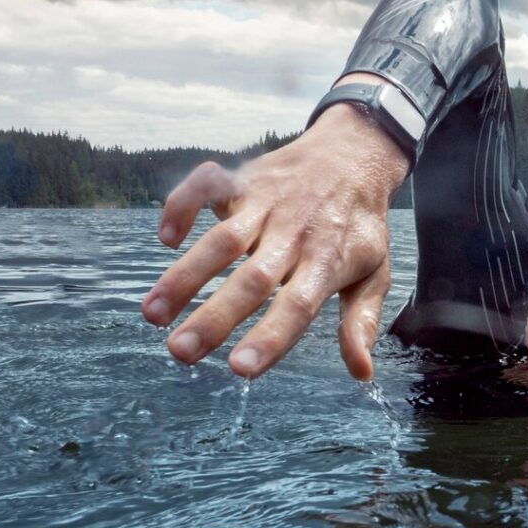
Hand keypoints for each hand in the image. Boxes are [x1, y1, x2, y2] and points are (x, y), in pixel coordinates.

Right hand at [141, 94, 410, 379]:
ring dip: (184, 276)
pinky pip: (206, 187)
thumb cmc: (359, 225)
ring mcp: (265, 206)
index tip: (240, 369)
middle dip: (213, 317)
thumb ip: (360, 320)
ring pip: (221, 242)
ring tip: (152, 314)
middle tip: (180, 352)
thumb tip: (361, 372)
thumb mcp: (375, 272)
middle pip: (251, 281)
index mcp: (326, 262)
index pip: (297, 306)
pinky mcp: (244, 181)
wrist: (354, 154)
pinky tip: (166, 239)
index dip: (269, 337)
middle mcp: (292, 235)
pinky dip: (182, 205)